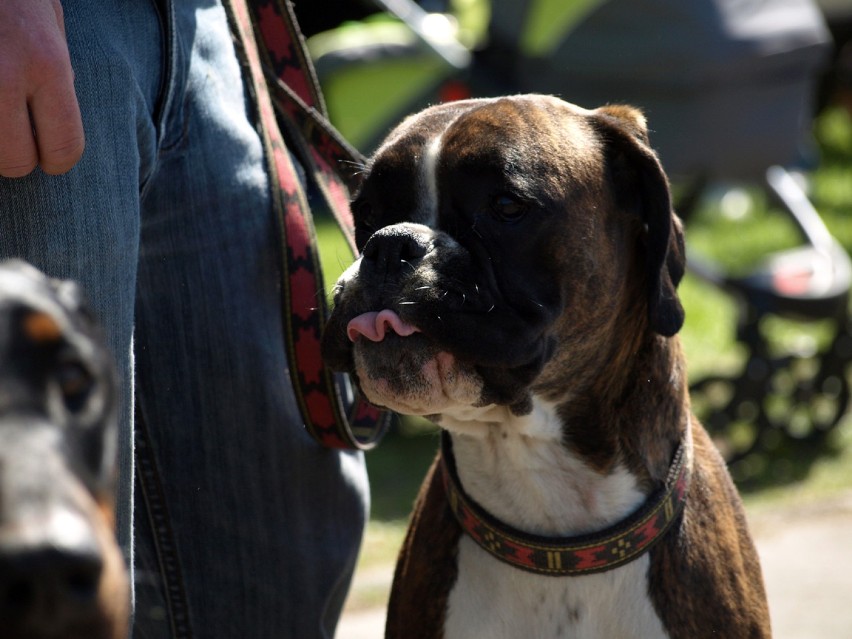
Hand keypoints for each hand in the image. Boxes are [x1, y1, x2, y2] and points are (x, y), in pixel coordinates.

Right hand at [0, 0, 83, 176]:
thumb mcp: (48, 19)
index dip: (57, 161)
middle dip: (15, 157)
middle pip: (14, 162)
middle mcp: (4, 75)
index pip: (64, 147)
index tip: (48, 157)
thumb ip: (58, 73)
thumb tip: (56, 120)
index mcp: (47, 64)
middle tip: (12, 135)